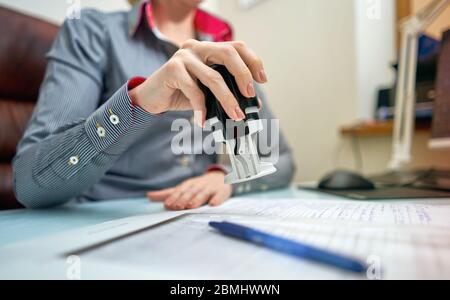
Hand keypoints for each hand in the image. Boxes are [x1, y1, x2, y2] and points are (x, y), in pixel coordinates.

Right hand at [129, 39, 266, 125]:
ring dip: (227, 99)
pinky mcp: (172, 69)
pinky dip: (201, 108)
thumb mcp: (208, 92)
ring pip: (213, 77)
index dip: (252, 61)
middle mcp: (197, 47)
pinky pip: (194, 91)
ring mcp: (184, 56)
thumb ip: (228, 92)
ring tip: (235, 115)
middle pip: (228, 53)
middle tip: (250, 95)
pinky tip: (203, 121)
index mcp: (208, 49)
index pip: (236, 47)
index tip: (262, 80)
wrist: (152, 99)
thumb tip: (254, 104)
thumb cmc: (182, 93)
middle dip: (243, 75)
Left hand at [147, 172, 231, 209]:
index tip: (167, 204)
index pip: (179, 191)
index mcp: (188, 185)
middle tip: (177, 206)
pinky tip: (213, 204)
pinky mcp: (222, 191)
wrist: (220, 177)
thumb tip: (149, 196)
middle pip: (190, 192)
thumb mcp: (183, 188)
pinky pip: (220, 195)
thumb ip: (167, 193)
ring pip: (203, 193)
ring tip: (191, 206)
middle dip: (183, 199)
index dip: (174, 197)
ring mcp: (210, 188)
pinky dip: (217, 199)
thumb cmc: (198, 186)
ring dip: (197, 199)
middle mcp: (198, 185)